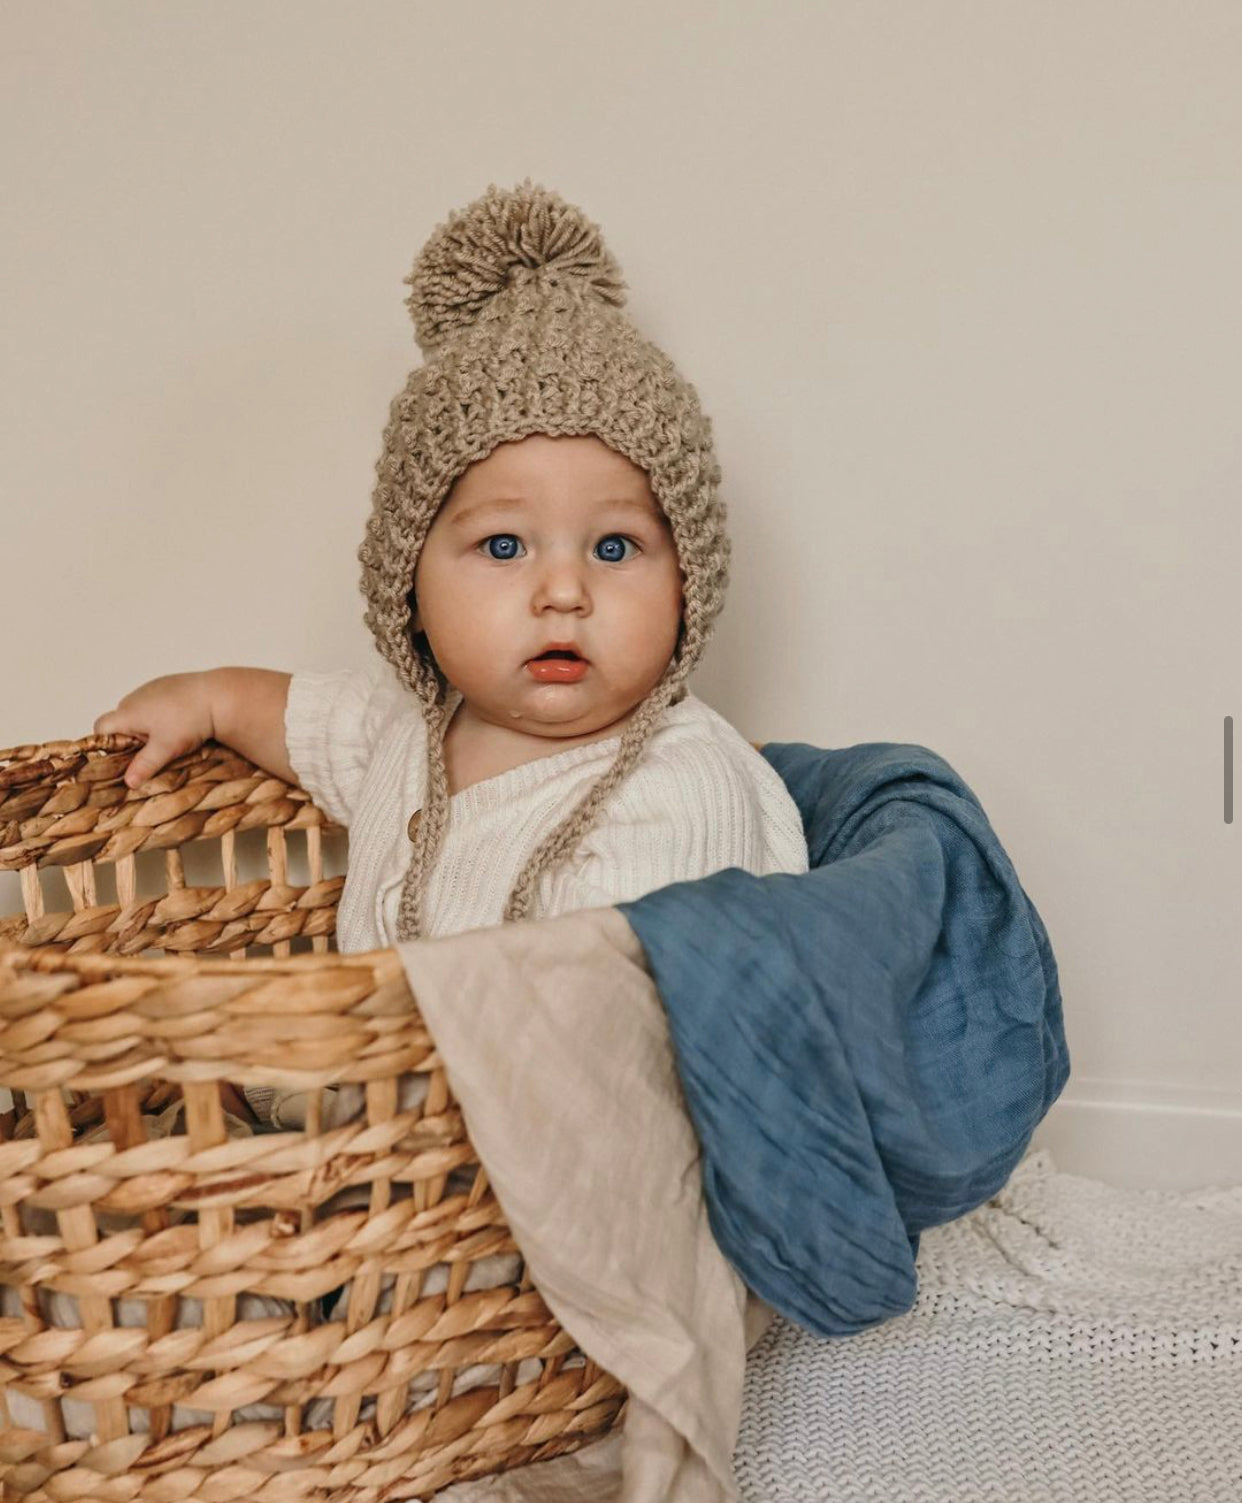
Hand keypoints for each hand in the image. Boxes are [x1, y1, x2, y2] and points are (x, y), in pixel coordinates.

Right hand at [93, 671, 215, 788]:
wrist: (217, 696)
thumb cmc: (189, 721)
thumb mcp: (166, 749)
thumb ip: (144, 765)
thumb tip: (129, 783)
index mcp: (128, 712)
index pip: (101, 728)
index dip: (106, 743)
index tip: (122, 755)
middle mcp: (134, 698)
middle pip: (119, 721)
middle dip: (129, 737)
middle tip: (151, 750)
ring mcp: (150, 688)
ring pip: (138, 711)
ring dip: (146, 725)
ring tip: (168, 736)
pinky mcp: (166, 684)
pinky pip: (154, 701)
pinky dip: (160, 712)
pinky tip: (178, 720)